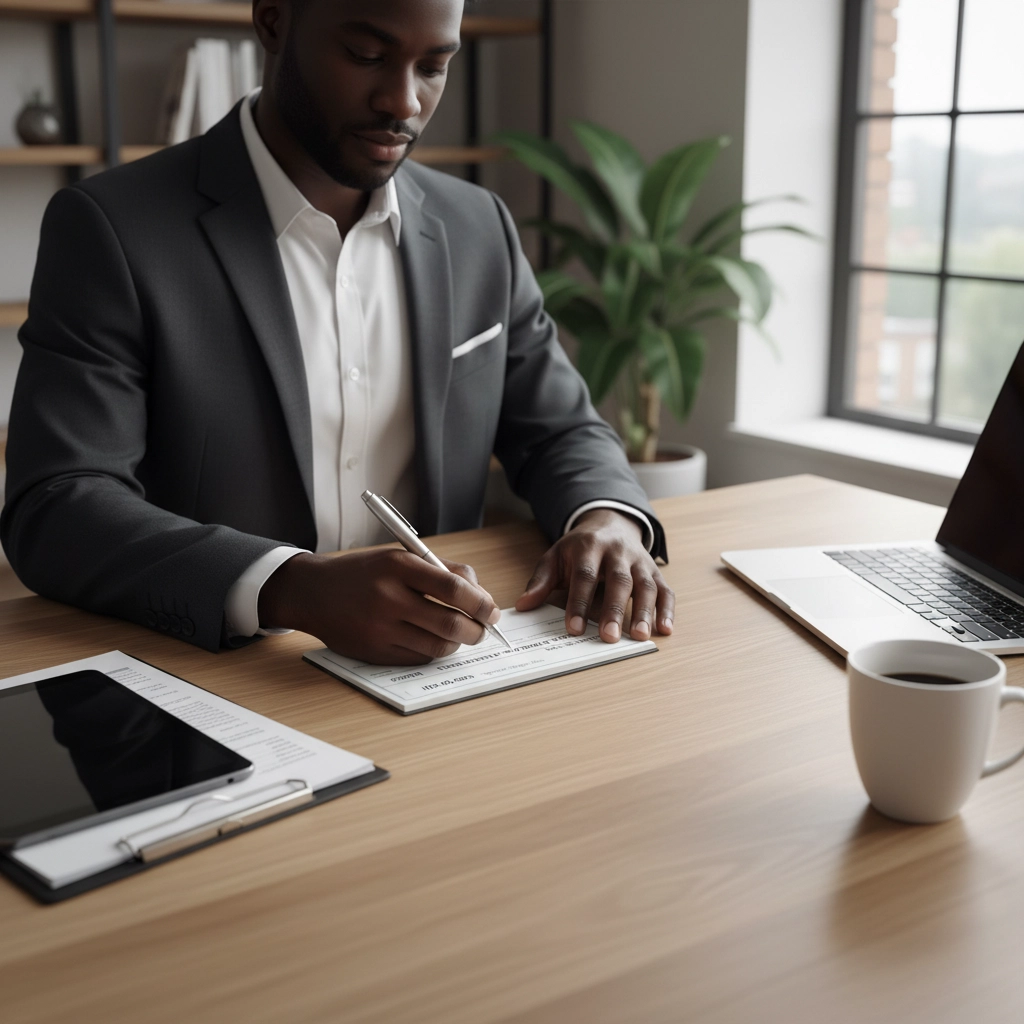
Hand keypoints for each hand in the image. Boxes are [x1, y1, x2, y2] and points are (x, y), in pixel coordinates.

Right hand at [258, 549, 500, 664]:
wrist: (313, 593)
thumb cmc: (365, 572)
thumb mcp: (399, 557)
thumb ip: (442, 570)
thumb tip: (481, 595)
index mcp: (398, 566)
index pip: (453, 587)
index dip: (480, 602)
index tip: (492, 609)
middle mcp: (388, 597)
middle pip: (450, 622)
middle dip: (477, 629)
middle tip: (484, 628)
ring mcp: (380, 628)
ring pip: (438, 645)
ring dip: (458, 642)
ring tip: (460, 633)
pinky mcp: (374, 651)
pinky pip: (419, 657)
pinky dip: (435, 651)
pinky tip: (434, 640)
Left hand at [515, 509, 673, 642]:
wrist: (609, 523)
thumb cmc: (579, 548)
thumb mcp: (555, 556)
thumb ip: (541, 581)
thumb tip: (524, 605)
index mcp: (589, 547)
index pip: (584, 575)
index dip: (579, 602)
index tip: (573, 629)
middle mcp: (617, 552)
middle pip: (618, 580)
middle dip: (613, 609)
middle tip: (609, 637)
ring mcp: (639, 560)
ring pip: (645, 585)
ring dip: (644, 611)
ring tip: (640, 636)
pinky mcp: (654, 570)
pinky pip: (664, 589)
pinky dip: (667, 609)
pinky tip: (665, 629)